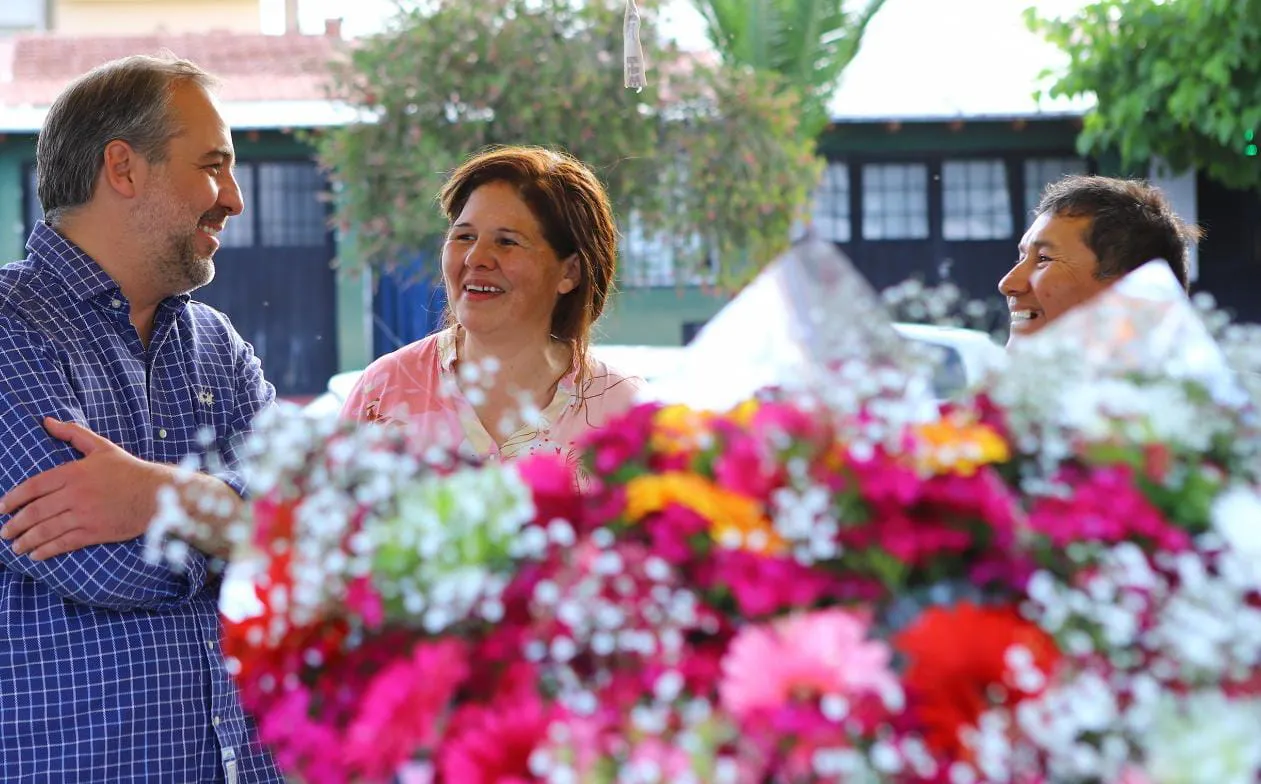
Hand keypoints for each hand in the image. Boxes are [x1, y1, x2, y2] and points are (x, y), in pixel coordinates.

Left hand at [0, 418, 172, 559]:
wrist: (156, 494)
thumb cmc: (129, 470)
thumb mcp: (101, 447)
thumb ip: (72, 433)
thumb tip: (47, 422)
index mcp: (74, 473)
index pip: (33, 486)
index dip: (13, 498)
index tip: (1, 508)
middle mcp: (76, 494)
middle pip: (35, 512)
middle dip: (15, 524)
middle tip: (4, 532)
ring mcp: (85, 515)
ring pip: (46, 530)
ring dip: (26, 540)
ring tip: (15, 546)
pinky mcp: (95, 532)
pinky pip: (64, 543)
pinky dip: (46, 550)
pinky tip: (36, 555)